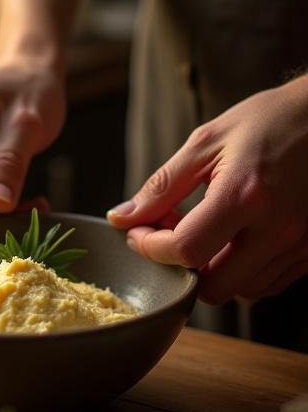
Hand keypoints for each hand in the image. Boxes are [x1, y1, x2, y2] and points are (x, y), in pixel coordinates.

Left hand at [107, 76, 307, 303]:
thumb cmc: (269, 121)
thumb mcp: (206, 143)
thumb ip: (162, 187)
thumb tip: (122, 218)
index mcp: (246, 195)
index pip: (186, 250)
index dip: (151, 247)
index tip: (138, 232)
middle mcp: (278, 228)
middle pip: (213, 287)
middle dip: (182, 267)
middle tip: (171, 235)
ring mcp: (300, 244)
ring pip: (242, 290)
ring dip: (213, 271)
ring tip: (206, 232)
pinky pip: (269, 283)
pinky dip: (243, 271)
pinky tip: (235, 238)